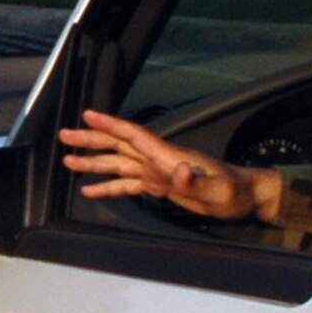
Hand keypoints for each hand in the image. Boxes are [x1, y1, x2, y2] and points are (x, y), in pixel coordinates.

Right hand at [59, 108, 282, 221]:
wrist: (246, 197)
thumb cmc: (234, 191)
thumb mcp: (218, 189)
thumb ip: (196, 181)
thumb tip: (178, 171)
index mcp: (167, 156)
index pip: (134, 136)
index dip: (110, 125)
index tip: (88, 115)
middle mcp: (158, 160)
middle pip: (119, 145)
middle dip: (92, 139)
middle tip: (66, 136)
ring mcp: (157, 172)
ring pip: (118, 163)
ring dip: (93, 161)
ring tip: (68, 161)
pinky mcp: (159, 186)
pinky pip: (127, 184)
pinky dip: (108, 186)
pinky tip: (91, 191)